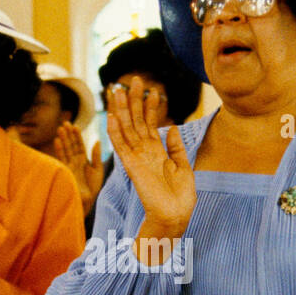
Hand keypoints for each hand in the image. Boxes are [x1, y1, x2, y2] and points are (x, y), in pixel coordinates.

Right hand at [54, 120, 104, 214]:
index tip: (74, 126)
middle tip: (65, 123)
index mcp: (83, 160)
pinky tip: (57, 141)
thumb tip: (97, 140)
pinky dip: (59, 149)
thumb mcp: (97, 169)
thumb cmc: (93, 187)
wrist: (86, 201)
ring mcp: (69, 166)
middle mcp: (75, 161)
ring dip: (63, 139)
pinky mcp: (65, 171)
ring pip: (66, 150)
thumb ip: (96, 155)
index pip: (79, 145)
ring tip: (60, 128)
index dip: (77, 136)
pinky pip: (62, 158)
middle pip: (71, 145)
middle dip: (68, 134)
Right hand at [106, 76, 194, 238]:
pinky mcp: (131, 166)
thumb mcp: (183, 166)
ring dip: (122, 108)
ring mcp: (136, 157)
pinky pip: (120, 145)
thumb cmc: (180, 196)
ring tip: (117, 88)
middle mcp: (144, 152)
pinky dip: (115, 131)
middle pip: (136, 121)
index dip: (151, 107)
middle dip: (134, 100)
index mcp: (156, 152)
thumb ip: (176, 147)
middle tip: (133, 79)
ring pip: (126, 128)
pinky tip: (112, 115)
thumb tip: (173, 128)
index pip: (151, 124)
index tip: (153, 90)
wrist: (175, 214)